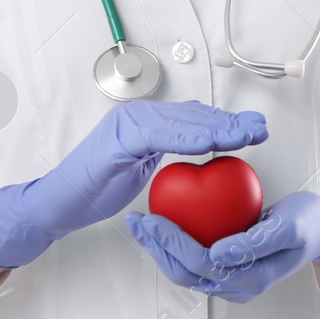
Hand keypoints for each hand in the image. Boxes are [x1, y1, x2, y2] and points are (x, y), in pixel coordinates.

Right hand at [0, 99, 266, 268]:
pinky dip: (184, 139)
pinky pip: (156, 136)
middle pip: (191, 115)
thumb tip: (203, 148)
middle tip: (259, 128)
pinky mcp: (116, 140)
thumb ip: (168, 151)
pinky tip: (207, 144)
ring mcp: (125, 125)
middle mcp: (136, 116)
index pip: (192, 118)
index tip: (254, 129)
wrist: (59, 203)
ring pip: (178, 121)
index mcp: (145, 121)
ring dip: (214, 127)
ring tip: (243, 135)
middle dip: (229, 121)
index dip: (225, 122)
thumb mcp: (143, 168)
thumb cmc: (98, 188)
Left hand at [126, 189, 319, 302]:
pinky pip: (191, 260)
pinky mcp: (225, 267)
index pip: (201, 265)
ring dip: (159, 248)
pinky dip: (172, 243)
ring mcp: (229, 280)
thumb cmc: (307, 223)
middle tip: (138, 220)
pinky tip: (160, 220)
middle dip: (157, 248)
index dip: (174, 244)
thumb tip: (219, 254)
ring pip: (184, 270)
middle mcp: (236, 286)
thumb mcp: (290, 226)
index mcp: (251, 279)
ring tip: (140, 223)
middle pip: (185, 272)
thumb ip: (257, 242)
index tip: (155, 218)